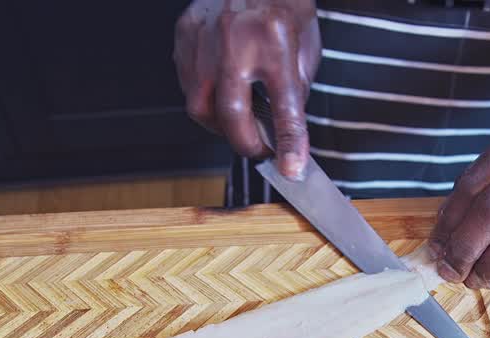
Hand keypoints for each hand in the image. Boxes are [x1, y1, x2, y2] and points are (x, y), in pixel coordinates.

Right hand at [174, 0, 320, 179]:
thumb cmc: (282, 2)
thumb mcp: (305, 44)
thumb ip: (295, 89)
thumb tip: (287, 134)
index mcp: (275, 37)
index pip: (284, 103)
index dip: (288, 143)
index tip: (291, 169)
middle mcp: (234, 37)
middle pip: (230, 113)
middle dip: (246, 143)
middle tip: (260, 151)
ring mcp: (203, 37)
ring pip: (200, 105)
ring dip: (222, 124)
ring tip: (241, 121)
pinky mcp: (184, 36)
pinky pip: (187, 84)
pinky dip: (205, 99)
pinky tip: (221, 92)